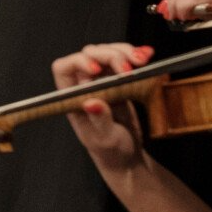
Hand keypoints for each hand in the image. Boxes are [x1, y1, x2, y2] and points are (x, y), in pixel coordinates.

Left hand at [51, 43, 152, 172]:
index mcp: (71, 98)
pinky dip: (135, 56)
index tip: (97, 70)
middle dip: (110, 55)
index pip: (64, 68)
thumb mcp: (104, 139)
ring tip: (143, 59)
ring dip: (125, 52)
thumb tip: (91, 102)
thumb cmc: (110, 153)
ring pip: (107, 54)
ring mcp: (101, 81)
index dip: (78, 62)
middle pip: (90, 55)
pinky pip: (123, 61)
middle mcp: (83, 86)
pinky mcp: (118, 81)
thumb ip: (99, 120)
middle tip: (129, 67)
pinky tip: (147, 55)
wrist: (128, 158)